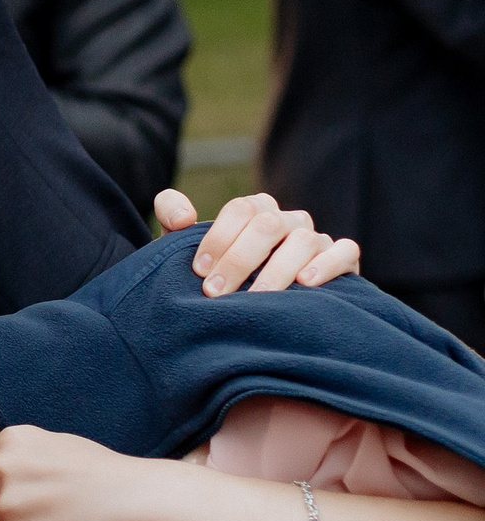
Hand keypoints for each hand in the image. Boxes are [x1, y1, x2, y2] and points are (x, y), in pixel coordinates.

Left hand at [0, 425, 187, 520]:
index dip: (21, 491)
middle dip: (17, 517)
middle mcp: (2, 471)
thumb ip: (12, 451)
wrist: (142, 502)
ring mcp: (10, 508)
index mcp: (10, 442)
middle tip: (59, 513)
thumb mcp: (56, 446)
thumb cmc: (104, 475)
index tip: (51, 491)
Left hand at [154, 189, 359, 294]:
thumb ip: (175, 222)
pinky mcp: (344, 259)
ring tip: (256, 297)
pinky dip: (327, 264)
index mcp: (255, 211)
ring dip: (276, 270)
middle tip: (216, 293)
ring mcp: (317, 238)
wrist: (258, 311)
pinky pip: (345, 251)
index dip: (218, 237)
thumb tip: (180, 214)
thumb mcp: (191, 252)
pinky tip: (305, 283)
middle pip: (267, 225)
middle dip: (239, 259)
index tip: (199, 271)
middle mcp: (287, 220)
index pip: (241, 209)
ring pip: (303, 240)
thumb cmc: (220, 277)